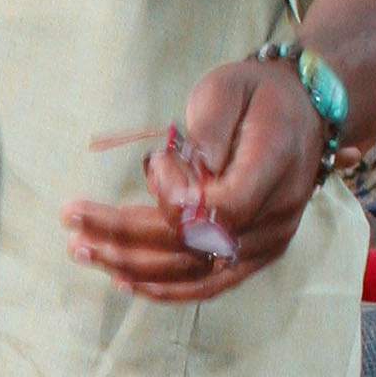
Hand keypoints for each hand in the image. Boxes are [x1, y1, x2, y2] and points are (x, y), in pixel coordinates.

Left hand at [60, 56, 326, 303]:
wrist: (304, 111)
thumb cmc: (257, 93)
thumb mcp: (228, 88)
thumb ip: (205, 131)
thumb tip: (174, 182)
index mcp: (275, 165)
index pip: (221, 207)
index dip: (175, 201)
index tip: (150, 163)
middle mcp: (276, 214)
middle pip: (195, 244)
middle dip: (126, 236)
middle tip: (71, 220)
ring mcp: (269, 242)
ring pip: (195, 270)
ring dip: (133, 265)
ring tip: (81, 248)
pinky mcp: (257, 255)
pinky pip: (209, 284)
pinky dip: (164, 288)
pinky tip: (123, 280)